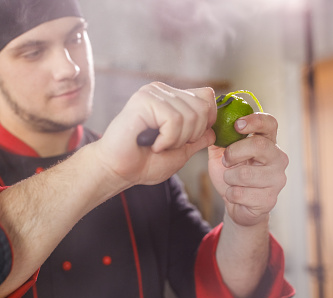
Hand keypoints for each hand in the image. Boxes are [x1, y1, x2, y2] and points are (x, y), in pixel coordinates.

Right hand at [94, 82, 216, 187]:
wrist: (118, 171)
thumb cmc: (144, 163)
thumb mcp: (181, 152)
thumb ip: (199, 138)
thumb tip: (214, 129)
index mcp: (171, 98)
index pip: (206, 96)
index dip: (206, 120)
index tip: (188, 139)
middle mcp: (162, 91)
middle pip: (203, 106)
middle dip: (192, 135)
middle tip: (168, 145)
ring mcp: (152, 93)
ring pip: (190, 115)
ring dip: (177, 140)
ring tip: (157, 145)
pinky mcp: (143, 100)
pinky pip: (174, 120)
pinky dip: (167, 139)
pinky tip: (152, 144)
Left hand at [208, 113, 288, 225]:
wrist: (235, 204)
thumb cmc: (231, 174)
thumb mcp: (221, 153)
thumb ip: (218, 137)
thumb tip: (209, 121)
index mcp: (267, 142)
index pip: (270, 123)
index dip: (255, 121)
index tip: (237, 125)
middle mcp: (278, 158)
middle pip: (259, 145)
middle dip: (233, 153)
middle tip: (225, 161)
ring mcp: (277, 180)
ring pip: (245, 174)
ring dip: (228, 177)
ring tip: (231, 180)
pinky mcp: (270, 200)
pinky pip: (240, 194)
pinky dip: (230, 194)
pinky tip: (235, 195)